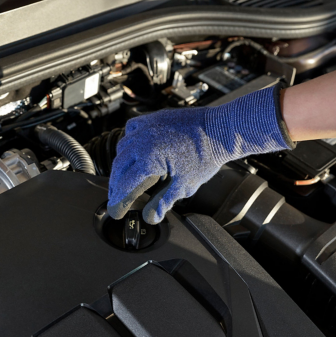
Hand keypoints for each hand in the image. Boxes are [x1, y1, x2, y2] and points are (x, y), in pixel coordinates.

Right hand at [108, 83, 293, 223]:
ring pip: (122, 147)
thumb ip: (164, 202)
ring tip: (123, 176)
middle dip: (115, 184)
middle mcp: (142, 141)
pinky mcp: (153, 118)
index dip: (118, 199)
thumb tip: (152, 218)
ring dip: (120, 163)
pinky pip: (131, 129)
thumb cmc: (205, 157)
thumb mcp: (184, 185)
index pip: (125, 184)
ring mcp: (146, 127)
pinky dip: (128, 141)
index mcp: (148, 160)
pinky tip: (133, 150)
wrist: (220, 129)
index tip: (115, 210)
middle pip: (119, 166)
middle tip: (116, 197)